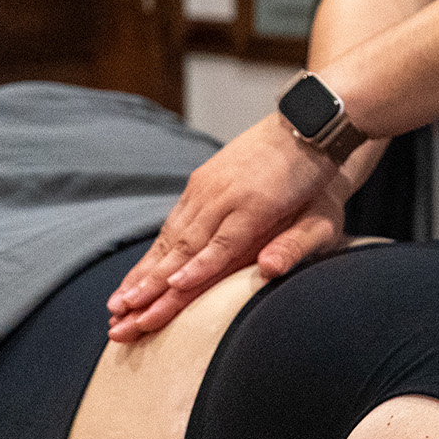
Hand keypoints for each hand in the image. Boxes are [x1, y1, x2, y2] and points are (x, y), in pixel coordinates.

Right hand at [107, 113, 351, 340]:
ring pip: (171, 235)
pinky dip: (156, 249)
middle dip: (152, 283)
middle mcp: (222, 194)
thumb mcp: (319, 215)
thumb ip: (294, 244)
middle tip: (123, 314)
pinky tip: (141, 270)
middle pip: (184, 245)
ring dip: (144, 271)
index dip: (196, 271)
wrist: (305, 124)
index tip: (170, 293)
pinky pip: (174, 220)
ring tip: (119, 302)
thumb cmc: (315, 178)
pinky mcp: (201, 181)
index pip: (220, 246)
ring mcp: (207, 186)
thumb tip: (269, 270)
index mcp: (254, 205)